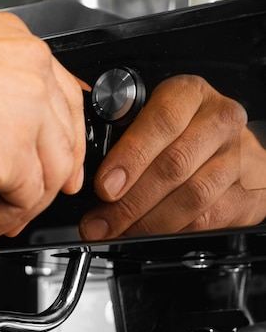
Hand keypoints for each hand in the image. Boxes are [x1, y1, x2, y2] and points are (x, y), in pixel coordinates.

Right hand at [0, 11, 86, 240]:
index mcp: (15, 44)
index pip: (60, 95)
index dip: (61, 135)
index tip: (57, 162)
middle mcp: (31, 72)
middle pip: (63, 137)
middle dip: (51, 179)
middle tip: (31, 203)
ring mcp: (30, 111)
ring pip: (49, 174)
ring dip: (17, 208)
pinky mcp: (16, 153)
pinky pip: (23, 200)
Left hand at [80, 75, 265, 240]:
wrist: (234, 154)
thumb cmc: (180, 137)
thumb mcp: (148, 124)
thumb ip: (121, 143)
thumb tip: (85, 180)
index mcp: (189, 95)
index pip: (162, 121)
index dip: (130, 157)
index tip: (104, 187)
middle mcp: (218, 120)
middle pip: (174, 165)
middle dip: (128, 203)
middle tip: (99, 223)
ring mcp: (238, 157)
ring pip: (191, 196)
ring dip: (146, 223)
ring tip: (117, 233)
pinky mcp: (246, 192)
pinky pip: (206, 219)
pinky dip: (171, 233)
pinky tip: (148, 236)